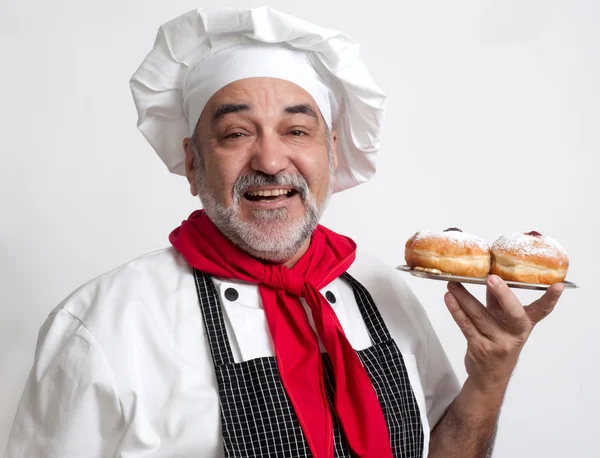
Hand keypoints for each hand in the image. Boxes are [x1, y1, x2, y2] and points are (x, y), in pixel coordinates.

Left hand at [444, 275, 563, 391]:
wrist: (490, 377)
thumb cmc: (498, 341)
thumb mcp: (504, 322)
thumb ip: (498, 301)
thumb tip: (489, 274)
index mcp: (524, 325)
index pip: (542, 310)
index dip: (551, 298)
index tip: (558, 285)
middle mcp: (515, 334)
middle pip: (512, 313)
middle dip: (502, 294)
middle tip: (491, 278)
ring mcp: (498, 342)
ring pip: (480, 315)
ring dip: (464, 297)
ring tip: (453, 282)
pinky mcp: (479, 347)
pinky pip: (466, 325)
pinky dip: (456, 310)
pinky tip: (449, 297)